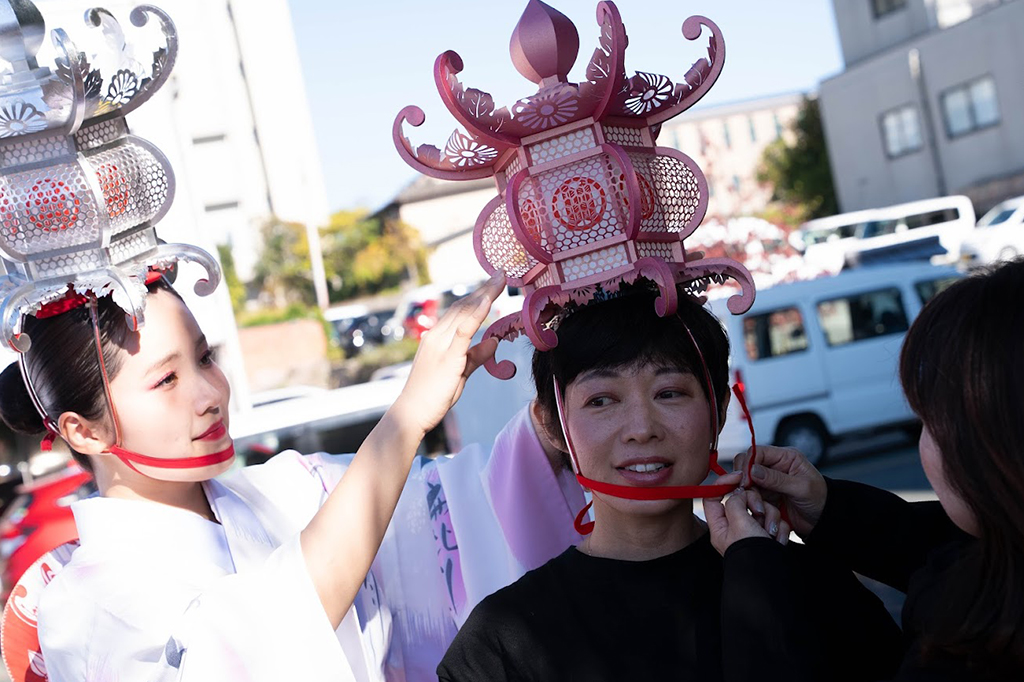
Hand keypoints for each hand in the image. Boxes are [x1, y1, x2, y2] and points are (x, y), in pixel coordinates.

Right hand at [391, 273, 505, 435]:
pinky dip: (476, 314)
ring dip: (483, 294)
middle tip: (501, 273)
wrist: (412, 412)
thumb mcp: (460, 372)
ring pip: (464, 313)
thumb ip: (476, 356)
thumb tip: (493, 343)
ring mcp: (441, 344)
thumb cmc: (433, 395)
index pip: (461, 311)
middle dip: (484, 288)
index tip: (493, 282)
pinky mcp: (447, 357)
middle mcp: (437, 336)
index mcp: (438, 338)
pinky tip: (487, 301)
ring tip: (499, 280)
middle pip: (464, 306)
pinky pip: (463, 331)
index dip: (478, 295)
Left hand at [703, 484, 790, 556]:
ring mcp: (753, 531)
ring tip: (770, 532)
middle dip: (756, 503)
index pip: (713, 497)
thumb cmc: (753, 554)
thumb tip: (738, 494)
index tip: (739, 477)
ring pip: (763, 508)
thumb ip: (735, 503)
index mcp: (720, 526)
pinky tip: (777, 539)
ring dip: (771, 517)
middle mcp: (735, 528)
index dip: (724, 483)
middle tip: (759, 514)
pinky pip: (775, 520)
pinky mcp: (768, 535)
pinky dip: (779, 528)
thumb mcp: (739, 523)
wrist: (775, 576)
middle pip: (743, 499)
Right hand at [733, 445, 827, 536]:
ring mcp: (768, 481)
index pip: (757, 452)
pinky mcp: (765, 494)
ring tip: (757, 505)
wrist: (823, 519)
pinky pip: (750, 495)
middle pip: (747, 464)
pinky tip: (758, 509)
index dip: (748, 464)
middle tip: (746, 492)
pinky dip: (751, 502)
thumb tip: (752, 470)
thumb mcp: (801, 488)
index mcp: (785, 457)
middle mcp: (774, 466)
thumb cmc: (820, 499)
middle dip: (744, 478)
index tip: (746, 481)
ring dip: (748, 493)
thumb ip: (776, 479)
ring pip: (746, 481)